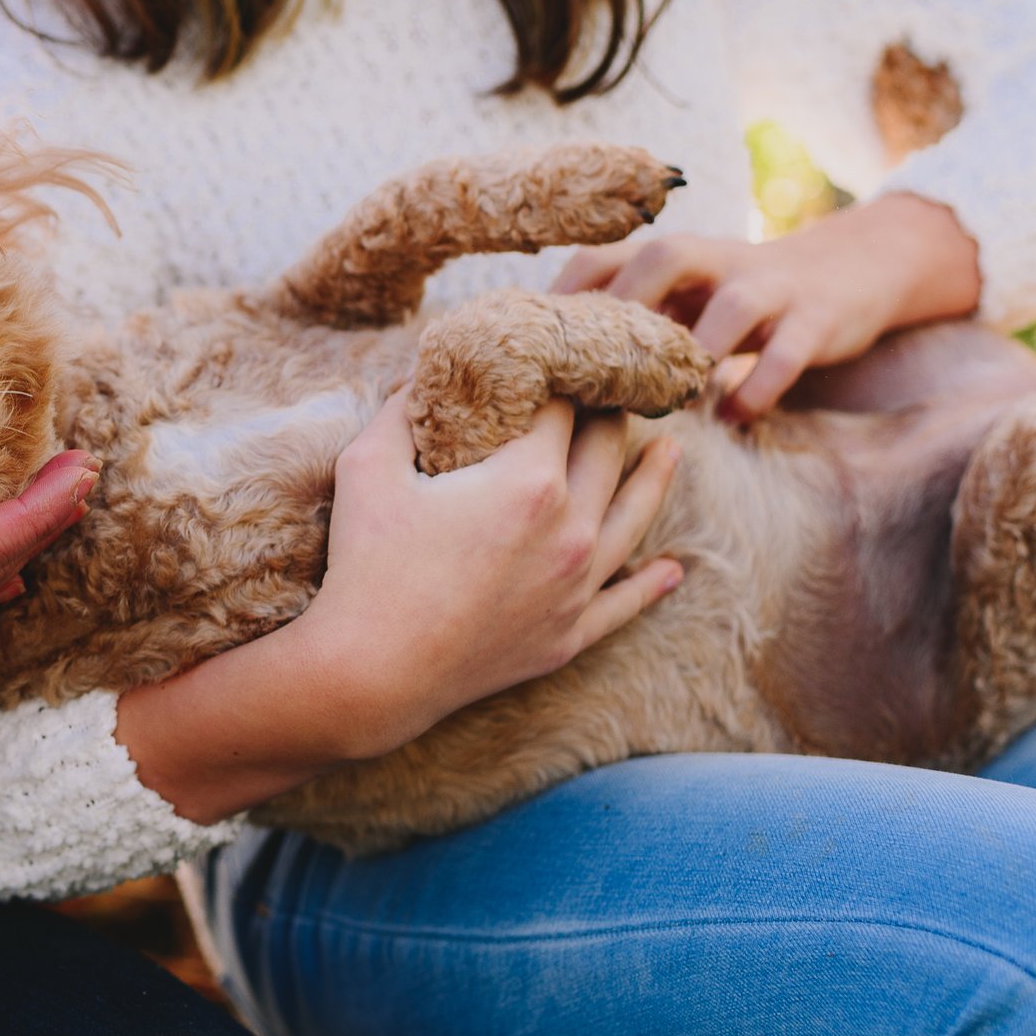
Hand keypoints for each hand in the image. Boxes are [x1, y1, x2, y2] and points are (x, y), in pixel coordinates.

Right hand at [115, 396, 681, 823]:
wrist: (370, 674)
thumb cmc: (364, 566)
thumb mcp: (365, 468)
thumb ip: (399, 411)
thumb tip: (420, 378)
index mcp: (529, 480)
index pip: (559, 408)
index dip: (557, 377)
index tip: (558, 361)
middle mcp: (571, 529)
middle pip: (606, 451)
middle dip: (607, 414)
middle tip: (608, 392)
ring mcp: (576, 587)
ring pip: (634, 518)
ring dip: (654, 479)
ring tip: (671, 452)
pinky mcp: (569, 636)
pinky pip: (624, 604)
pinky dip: (650, 585)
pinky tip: (670, 571)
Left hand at [555, 192, 981, 420]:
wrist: (852, 270)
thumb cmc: (739, 297)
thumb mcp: (681, 295)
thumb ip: (626, 321)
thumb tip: (542, 372)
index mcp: (671, 255)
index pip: (602, 256)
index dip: (562, 297)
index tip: (530, 351)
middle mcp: (717, 260)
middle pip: (662, 258)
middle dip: (626, 310)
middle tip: (594, 371)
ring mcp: (771, 288)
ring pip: (731, 307)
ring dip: (695, 354)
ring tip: (665, 400)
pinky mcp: (817, 320)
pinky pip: (785, 354)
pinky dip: (755, 388)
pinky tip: (730, 417)